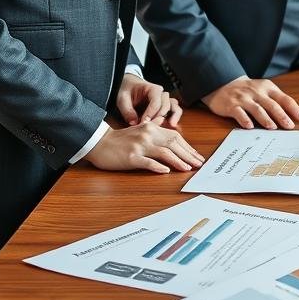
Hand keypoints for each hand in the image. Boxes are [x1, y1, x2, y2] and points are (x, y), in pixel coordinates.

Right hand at [86, 123, 204, 174]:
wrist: (100, 143)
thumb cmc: (122, 139)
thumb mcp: (141, 131)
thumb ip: (157, 133)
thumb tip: (174, 140)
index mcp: (152, 128)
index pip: (175, 137)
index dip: (187, 147)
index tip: (196, 156)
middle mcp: (148, 135)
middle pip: (173, 144)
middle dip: (188, 155)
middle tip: (198, 164)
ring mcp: (139, 146)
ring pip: (164, 153)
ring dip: (178, 161)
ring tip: (187, 168)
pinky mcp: (130, 157)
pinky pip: (147, 162)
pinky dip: (158, 166)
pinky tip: (166, 171)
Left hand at [116, 73, 181, 127]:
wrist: (129, 87)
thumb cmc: (127, 90)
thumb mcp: (122, 98)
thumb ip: (127, 110)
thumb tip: (134, 123)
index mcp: (152, 88)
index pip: (156, 101)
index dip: (151, 113)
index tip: (143, 122)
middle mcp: (161, 94)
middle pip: (166, 105)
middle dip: (158, 117)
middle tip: (150, 126)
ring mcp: (164, 101)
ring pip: (175, 107)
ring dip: (174, 116)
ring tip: (171, 125)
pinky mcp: (164, 108)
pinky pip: (174, 111)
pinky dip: (175, 118)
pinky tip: (172, 126)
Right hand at [202, 76, 298, 130]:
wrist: (224, 83)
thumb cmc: (249, 91)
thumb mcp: (264, 90)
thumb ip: (276, 101)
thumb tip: (292, 117)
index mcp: (268, 88)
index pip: (284, 98)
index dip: (294, 109)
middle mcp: (257, 92)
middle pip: (272, 104)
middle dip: (282, 116)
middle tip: (290, 126)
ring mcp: (244, 98)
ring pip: (257, 109)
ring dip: (265, 118)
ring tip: (273, 127)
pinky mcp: (231, 105)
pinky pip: (239, 113)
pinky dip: (244, 119)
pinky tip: (249, 127)